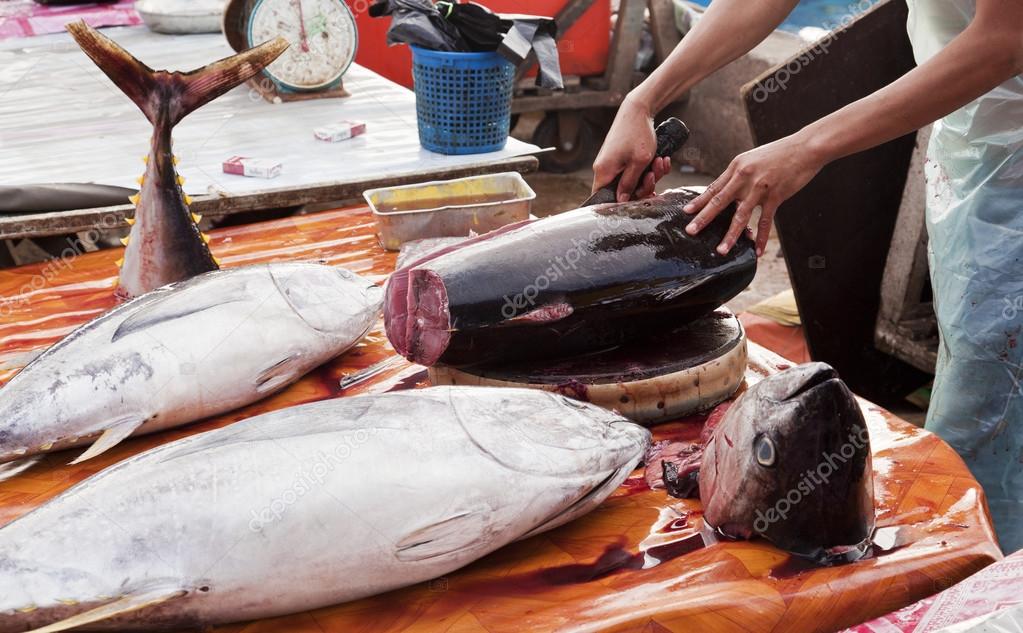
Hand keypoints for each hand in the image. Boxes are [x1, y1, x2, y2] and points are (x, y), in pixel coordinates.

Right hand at [592, 96, 670, 201]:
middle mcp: (605, 168)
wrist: (638, 110)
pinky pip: (634, 170)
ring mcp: (613, 162)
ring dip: (650, 174)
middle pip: (622, 190)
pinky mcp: (621, 157)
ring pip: (632, 180)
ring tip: (660, 161)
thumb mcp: (638, 163)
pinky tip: (660, 159)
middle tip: (653, 174)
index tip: (638, 199)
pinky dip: (648, 166)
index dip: (620, 203)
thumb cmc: (637, 133)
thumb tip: (621, 201)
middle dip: (644, 185)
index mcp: (604, 171)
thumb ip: (629, 184)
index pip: (603, 197)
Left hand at [683, 134, 823, 255]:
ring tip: (721, 250)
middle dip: (703, 218)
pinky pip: (766, 222)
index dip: (699, 201)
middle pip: (720, 201)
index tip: (686, 212)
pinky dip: (761, 238)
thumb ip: (740, 174)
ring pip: (741, 216)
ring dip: (730, 236)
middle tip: (691, 231)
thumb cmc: (780, 153)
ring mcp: (760, 188)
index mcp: (737, 166)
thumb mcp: (753, 159)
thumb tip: (728, 190)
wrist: (806, 147)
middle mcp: (745, 177)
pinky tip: (757, 250)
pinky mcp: (776, 196)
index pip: (714, 187)